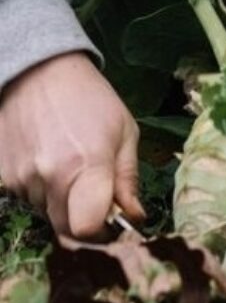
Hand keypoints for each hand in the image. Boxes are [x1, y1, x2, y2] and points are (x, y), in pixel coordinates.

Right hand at [0, 52, 143, 237]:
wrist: (40, 72)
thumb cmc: (91, 98)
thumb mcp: (124, 130)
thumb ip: (128, 178)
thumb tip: (134, 216)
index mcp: (87, 164)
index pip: (86, 228)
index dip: (101, 230)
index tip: (110, 217)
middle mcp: (50, 176)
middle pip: (66, 228)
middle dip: (83, 217)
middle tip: (93, 189)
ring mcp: (21, 178)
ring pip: (46, 212)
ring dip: (61, 199)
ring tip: (69, 159)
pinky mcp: (3, 177)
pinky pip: (26, 198)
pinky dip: (40, 188)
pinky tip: (48, 156)